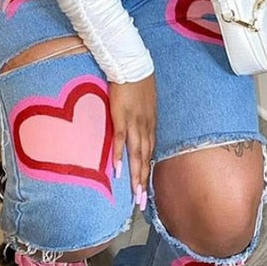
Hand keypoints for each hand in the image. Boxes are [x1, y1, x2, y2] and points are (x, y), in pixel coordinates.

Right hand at [109, 74, 156, 208]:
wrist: (132, 64)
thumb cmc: (138, 81)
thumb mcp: (146, 102)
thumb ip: (143, 116)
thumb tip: (140, 126)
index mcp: (150, 123)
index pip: (150, 152)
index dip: (148, 170)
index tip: (146, 187)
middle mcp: (145, 126)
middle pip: (145, 158)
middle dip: (143, 180)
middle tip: (141, 201)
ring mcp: (134, 123)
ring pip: (136, 154)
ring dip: (135, 174)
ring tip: (134, 193)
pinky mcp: (121, 117)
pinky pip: (120, 140)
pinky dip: (118, 156)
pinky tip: (116, 170)